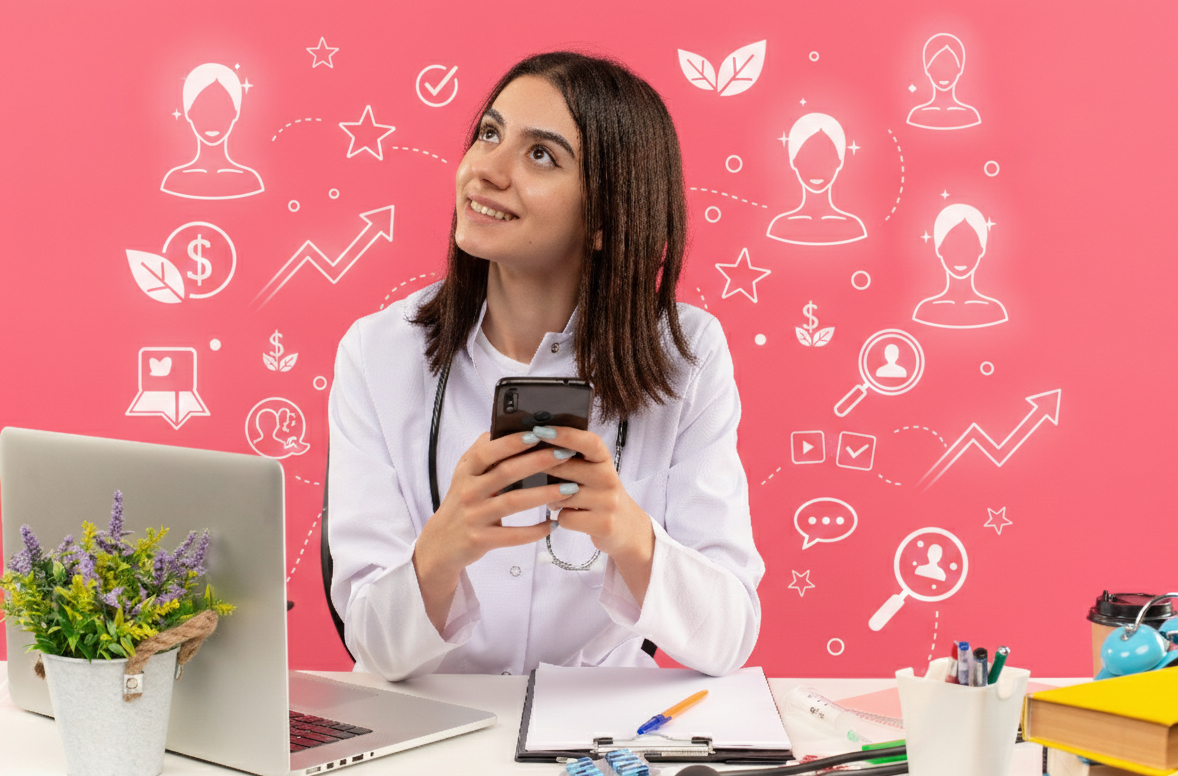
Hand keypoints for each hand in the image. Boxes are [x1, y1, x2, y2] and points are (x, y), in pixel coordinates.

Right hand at [413, 430, 576, 632]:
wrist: (441, 543)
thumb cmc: (461, 502)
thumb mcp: (464, 475)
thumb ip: (480, 452)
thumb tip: (500, 428)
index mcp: (467, 472)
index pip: (487, 451)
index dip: (511, 442)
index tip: (537, 433)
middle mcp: (468, 492)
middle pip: (505, 473)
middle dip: (538, 462)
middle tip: (565, 454)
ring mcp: (474, 517)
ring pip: (513, 503)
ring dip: (543, 494)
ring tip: (570, 489)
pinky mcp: (481, 540)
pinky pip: (513, 535)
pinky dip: (535, 530)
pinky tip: (553, 524)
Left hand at [539, 426, 654, 600]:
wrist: (627, 528)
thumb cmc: (599, 494)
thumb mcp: (593, 472)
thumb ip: (573, 460)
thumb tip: (536, 443)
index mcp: (605, 461)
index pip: (589, 442)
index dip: (564, 435)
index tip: (540, 429)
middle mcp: (609, 479)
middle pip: (566, 468)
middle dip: (543, 468)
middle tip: (529, 467)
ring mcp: (608, 503)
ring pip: (561, 495)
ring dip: (551, 499)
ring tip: (559, 500)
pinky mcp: (603, 524)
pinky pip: (565, 518)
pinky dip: (561, 518)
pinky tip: (569, 515)